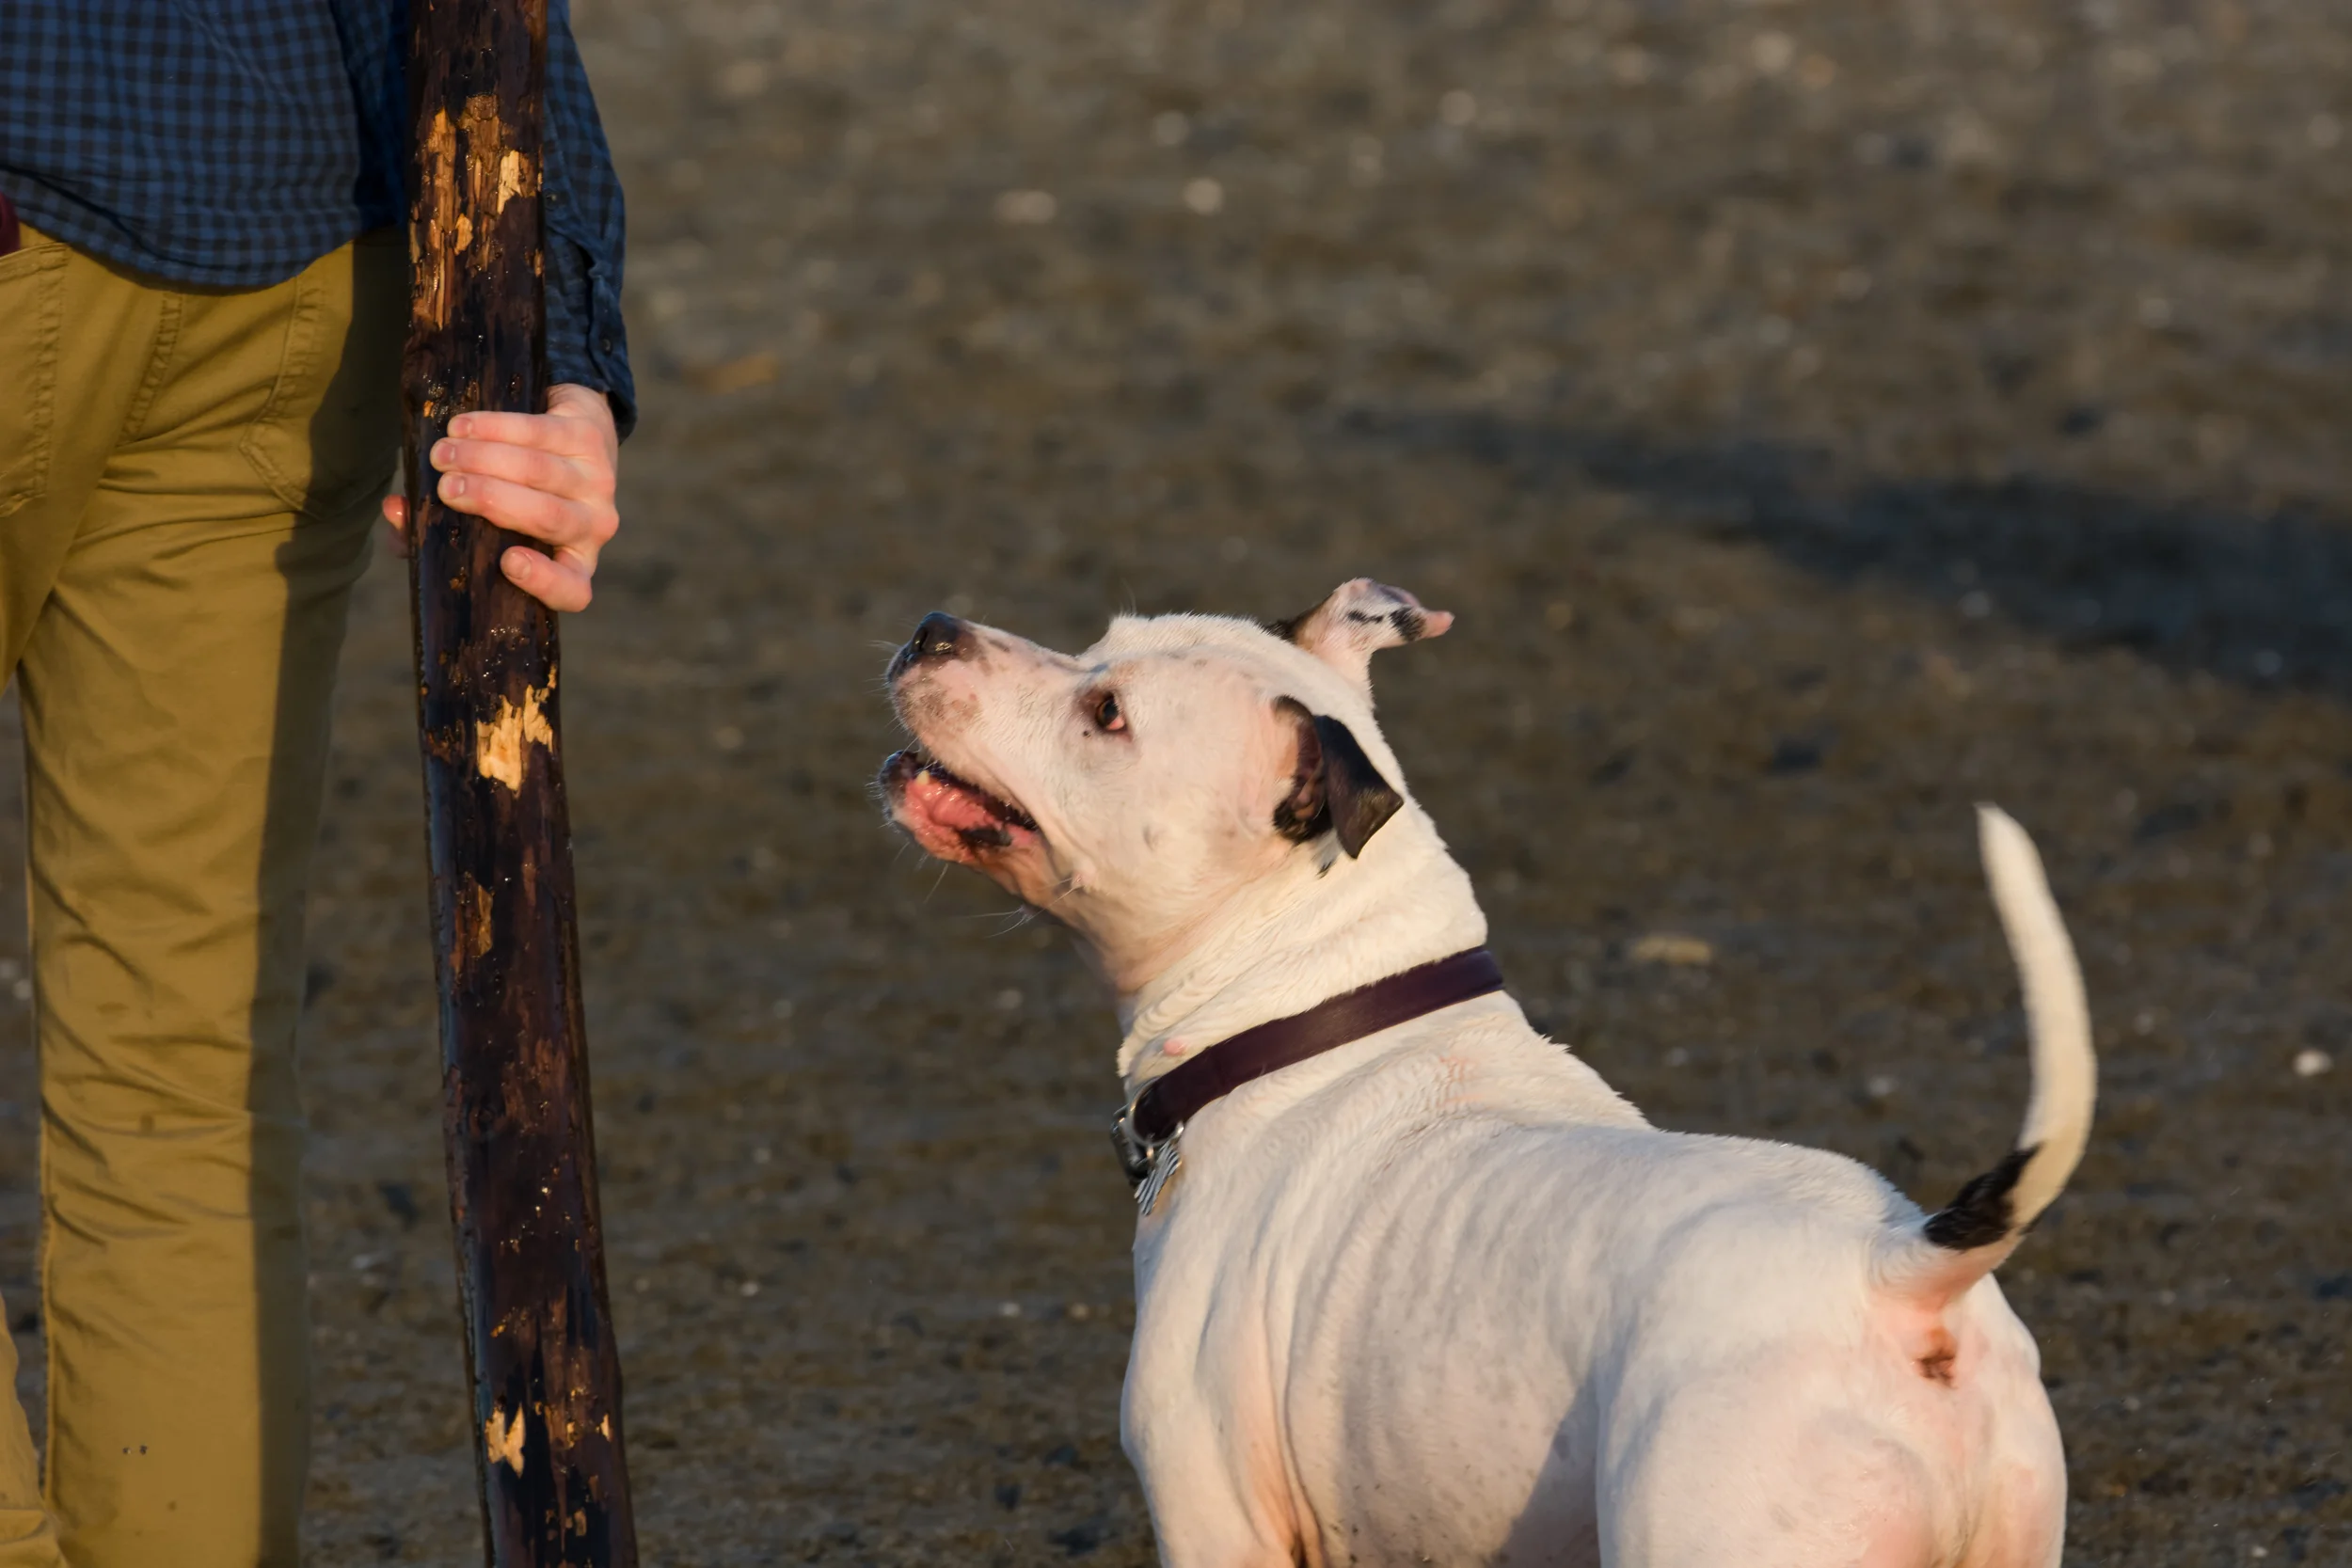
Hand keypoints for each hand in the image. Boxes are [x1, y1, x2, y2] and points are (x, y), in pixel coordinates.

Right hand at [380, 383, 620, 611]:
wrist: (571, 433)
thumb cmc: (517, 493)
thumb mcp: (483, 522)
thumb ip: (434, 531)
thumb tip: (396, 511)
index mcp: (572, 563)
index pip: (572, 589)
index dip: (545, 582)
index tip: (508, 562)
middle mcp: (594, 527)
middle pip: (548, 517)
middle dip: (492, 499)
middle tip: (446, 487)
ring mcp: (598, 481)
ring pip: (541, 470)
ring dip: (485, 459)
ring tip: (441, 454)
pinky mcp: (589, 437)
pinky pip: (540, 432)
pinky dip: (495, 428)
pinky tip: (462, 427)